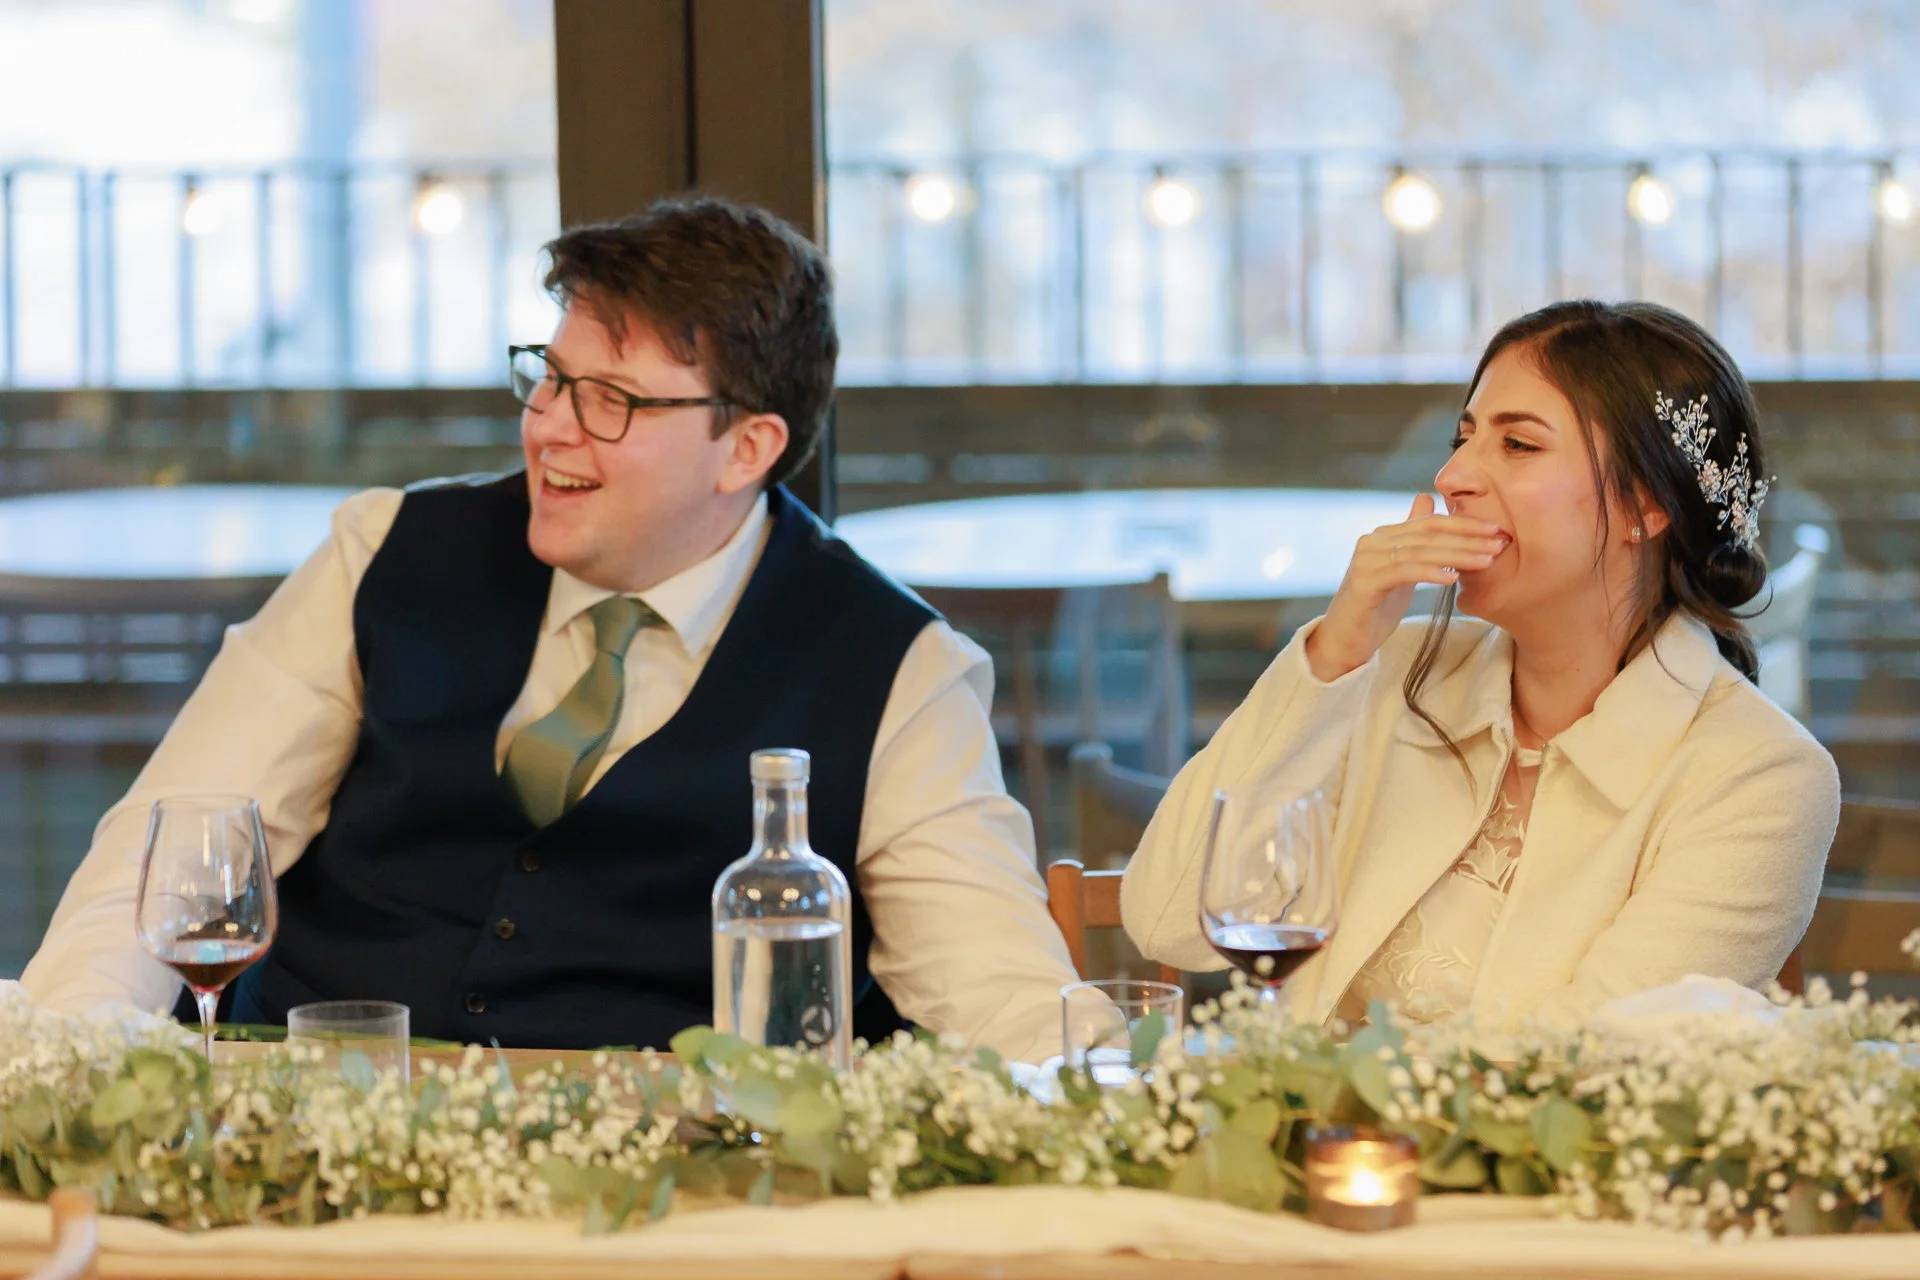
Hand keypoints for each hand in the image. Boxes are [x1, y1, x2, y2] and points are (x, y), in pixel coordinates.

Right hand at [1305, 495, 1505, 681]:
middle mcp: (1372, 542)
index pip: (1429, 522)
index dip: (1464, 524)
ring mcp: (1366, 561)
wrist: (1344, 640)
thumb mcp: (1400, 569)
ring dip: (1458, 554)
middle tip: (1499, 543)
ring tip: (1486, 561)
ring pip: (1420, 551)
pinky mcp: (1365, 583)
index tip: (1495, 530)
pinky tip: (1453, 578)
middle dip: (1467, 537)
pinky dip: (1431, 572)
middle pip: (1427, 533)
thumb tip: (1426, 498)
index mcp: (1382, 536)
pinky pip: (1404, 572)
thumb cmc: (1375, 607)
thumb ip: (1413, 538)